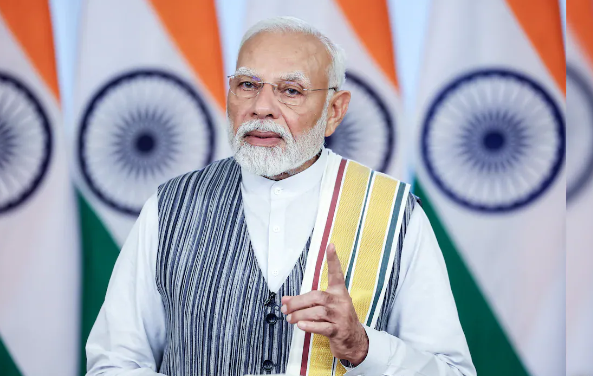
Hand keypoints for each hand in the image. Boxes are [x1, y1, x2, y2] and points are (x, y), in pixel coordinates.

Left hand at [281, 243, 368, 364]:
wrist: (354, 341)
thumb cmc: (337, 320)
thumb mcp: (324, 307)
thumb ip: (306, 302)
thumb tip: (285, 300)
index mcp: (339, 292)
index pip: (336, 274)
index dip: (333, 260)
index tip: (331, 246)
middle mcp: (341, 302)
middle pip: (317, 296)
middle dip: (298, 301)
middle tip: (285, 306)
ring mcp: (341, 317)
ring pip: (318, 312)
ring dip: (300, 315)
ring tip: (290, 318)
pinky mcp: (338, 331)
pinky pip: (323, 327)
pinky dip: (310, 326)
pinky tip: (301, 326)